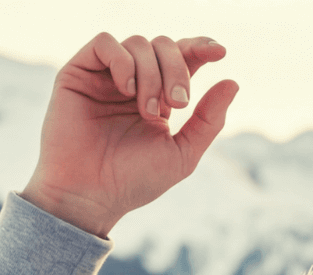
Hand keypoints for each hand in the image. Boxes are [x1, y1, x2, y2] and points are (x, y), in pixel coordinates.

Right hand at [22, 32, 237, 237]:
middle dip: (177, 70)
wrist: (91, 194)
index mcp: (159, 98)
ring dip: (151, 74)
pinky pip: (104, 42)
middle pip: (163, 46)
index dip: (201, 48)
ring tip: (147, 110)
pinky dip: (122, 60)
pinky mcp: (79, 72)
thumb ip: (208, 121)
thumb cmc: (134, 180)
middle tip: (178, 104)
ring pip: (138, 43)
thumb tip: (232, 82)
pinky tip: (127, 89)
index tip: (220, 52)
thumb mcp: (182, 153)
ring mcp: (106, 75)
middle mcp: (133, 81)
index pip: (183, 59)